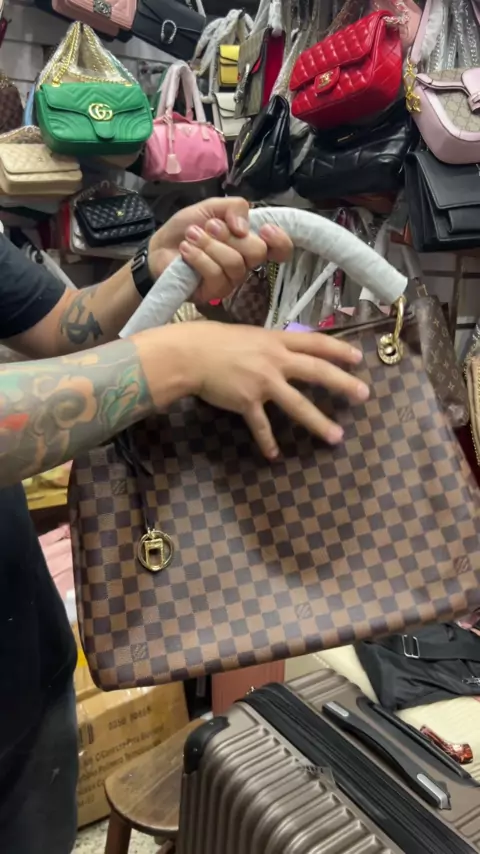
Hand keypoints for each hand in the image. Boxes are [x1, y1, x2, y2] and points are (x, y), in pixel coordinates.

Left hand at [147, 197, 292, 302]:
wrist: (158, 247)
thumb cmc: (186, 229)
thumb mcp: (210, 208)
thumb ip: (233, 207)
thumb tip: (244, 228)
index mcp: (248, 241)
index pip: (280, 249)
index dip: (279, 240)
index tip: (265, 229)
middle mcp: (245, 263)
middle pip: (257, 252)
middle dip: (231, 236)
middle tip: (210, 226)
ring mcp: (231, 281)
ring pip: (235, 263)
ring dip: (210, 245)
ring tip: (191, 236)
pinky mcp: (214, 293)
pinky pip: (217, 275)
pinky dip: (199, 258)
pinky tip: (186, 250)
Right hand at [163, 323, 367, 457]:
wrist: (191, 354)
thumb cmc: (216, 341)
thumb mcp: (250, 336)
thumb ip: (270, 345)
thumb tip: (285, 351)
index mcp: (276, 341)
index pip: (315, 343)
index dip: (338, 350)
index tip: (358, 359)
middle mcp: (275, 360)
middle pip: (316, 372)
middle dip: (343, 384)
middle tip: (364, 394)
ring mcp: (263, 382)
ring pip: (297, 404)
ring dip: (319, 422)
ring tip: (337, 436)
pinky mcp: (247, 402)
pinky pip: (262, 426)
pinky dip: (267, 442)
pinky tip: (274, 455)